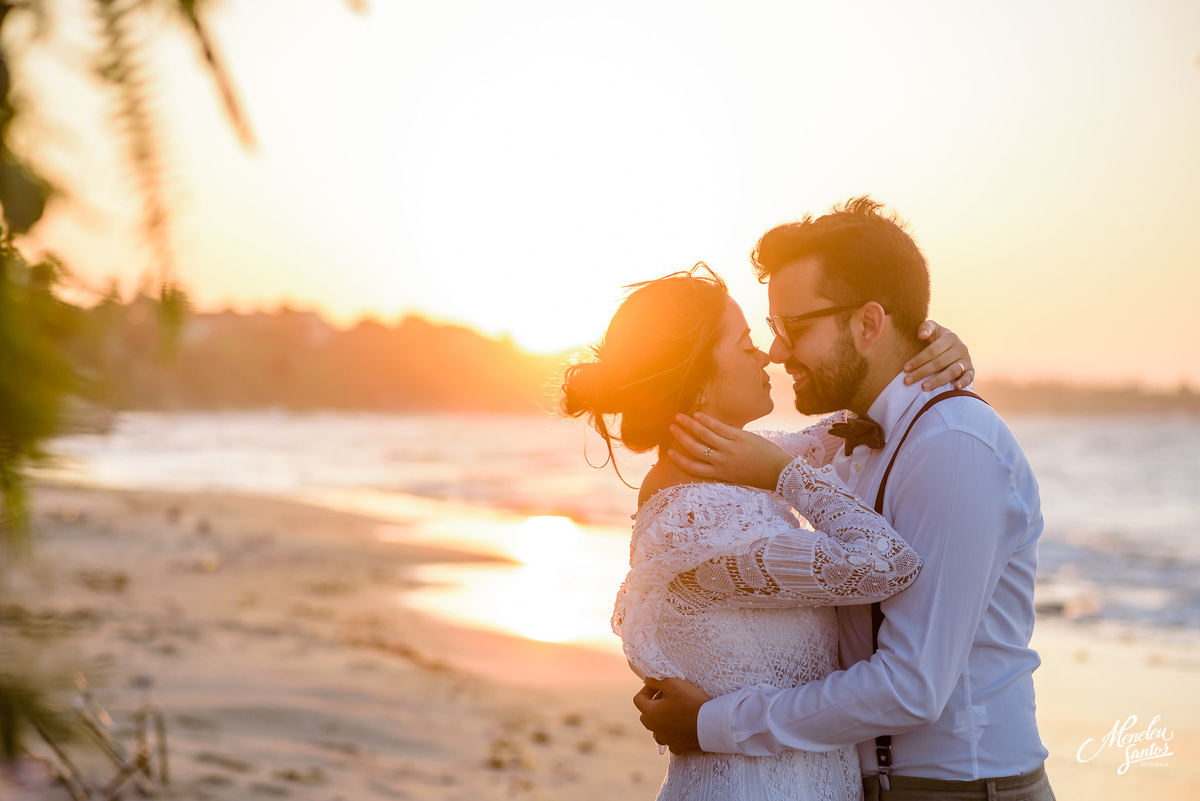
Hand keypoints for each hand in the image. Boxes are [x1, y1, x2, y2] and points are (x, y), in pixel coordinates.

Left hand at [632, 677, 709, 753]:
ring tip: (674, 712)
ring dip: (661, 721)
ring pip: (656, 730)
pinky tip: (682, 727)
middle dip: (653, 705)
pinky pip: (670, 741)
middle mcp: (655, 729)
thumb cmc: (691, 702)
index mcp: (651, 713)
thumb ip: (657, 680)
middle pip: (646, 716)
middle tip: (667, 697)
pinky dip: (673, 734)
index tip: (659, 685)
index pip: (638, 699)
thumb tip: (648, 680)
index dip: (647, 689)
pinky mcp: (679, 747)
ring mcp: (667, 740)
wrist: (711, 724)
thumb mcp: (674, 684)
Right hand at [666, 413, 793, 488]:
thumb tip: (712, 454)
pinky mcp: (739, 437)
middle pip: (694, 448)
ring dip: (689, 425)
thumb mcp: (736, 477)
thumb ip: (722, 467)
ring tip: (679, 417)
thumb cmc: (759, 476)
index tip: (669, 452)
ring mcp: (730, 448)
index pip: (693, 467)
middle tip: (670, 428)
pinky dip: (706, 420)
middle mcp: (722, 462)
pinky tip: (697, 415)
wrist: (779, 472)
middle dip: (680, 437)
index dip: (679, 459)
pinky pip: (718, 427)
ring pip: (703, 435)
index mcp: (720, 474)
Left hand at [903, 320, 974, 389]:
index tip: (905, 368)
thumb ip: (926, 327)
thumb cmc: (938, 338)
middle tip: (908, 381)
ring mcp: (966, 360)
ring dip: (937, 380)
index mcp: (950, 338)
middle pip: (939, 362)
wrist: (954, 346)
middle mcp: (960, 348)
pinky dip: (964, 382)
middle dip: (922, 372)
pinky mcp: (971, 370)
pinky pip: (969, 377)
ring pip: (952, 371)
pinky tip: (955, 388)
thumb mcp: (933, 329)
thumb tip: (922, 335)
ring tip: (923, 387)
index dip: (918, 360)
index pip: (932, 351)